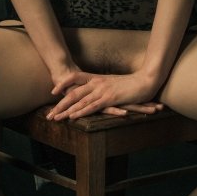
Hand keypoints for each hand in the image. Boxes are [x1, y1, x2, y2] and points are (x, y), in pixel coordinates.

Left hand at [46, 70, 163, 120]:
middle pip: (73, 92)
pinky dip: (81, 111)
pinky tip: (73, 117)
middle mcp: (97, 83)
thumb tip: (95, 91)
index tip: (53, 92)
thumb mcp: (114, 83)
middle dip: (60, 105)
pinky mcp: (110, 98)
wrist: (146, 80)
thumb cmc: (132, 83)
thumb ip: (103, 86)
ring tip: (56, 118)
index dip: (63, 83)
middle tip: (50, 114)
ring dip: (67, 111)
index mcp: (97, 78)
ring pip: (80, 101)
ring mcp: (103, 90)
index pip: (75, 77)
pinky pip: (92, 106)